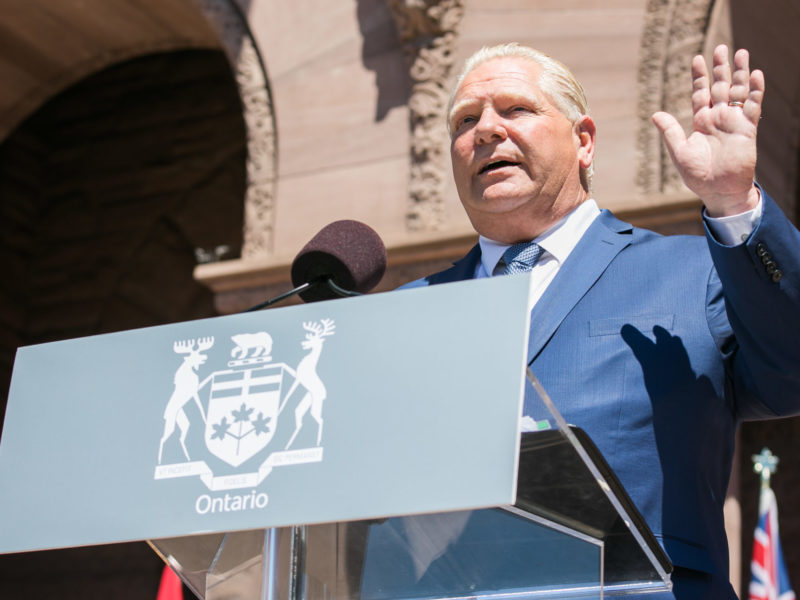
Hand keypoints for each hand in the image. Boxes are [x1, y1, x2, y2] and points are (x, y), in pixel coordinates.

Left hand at [651, 45, 763, 216]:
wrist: (719, 191)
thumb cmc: (698, 175)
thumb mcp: (680, 152)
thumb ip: (670, 132)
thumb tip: (655, 114)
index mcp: (701, 122)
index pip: (700, 93)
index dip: (699, 76)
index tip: (697, 58)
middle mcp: (718, 118)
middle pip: (720, 87)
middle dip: (720, 68)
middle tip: (721, 48)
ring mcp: (734, 122)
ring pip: (738, 91)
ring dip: (740, 73)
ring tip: (741, 53)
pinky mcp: (747, 130)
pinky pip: (753, 106)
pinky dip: (755, 91)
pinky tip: (756, 75)